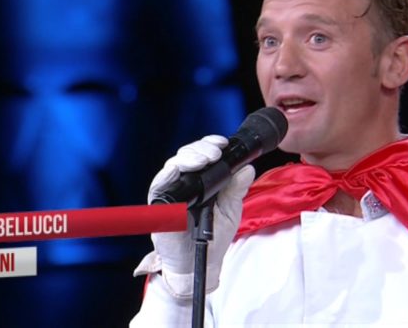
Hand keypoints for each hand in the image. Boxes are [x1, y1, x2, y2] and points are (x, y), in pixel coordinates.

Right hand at [134, 135, 254, 297]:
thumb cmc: (214, 237)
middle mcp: (184, 182)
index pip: (201, 155)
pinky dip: (168, 175)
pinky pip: (159, 186)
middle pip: (186, 156)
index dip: (209, 145)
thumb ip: (237, 189)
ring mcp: (171, 192)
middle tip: (215, 152)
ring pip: (173, 166)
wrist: (202, 262)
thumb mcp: (231, 209)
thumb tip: (248, 168)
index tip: (223, 143)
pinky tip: (178, 169)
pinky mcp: (160, 205)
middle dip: (200, 149)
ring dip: (187, 158)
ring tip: (204, 159)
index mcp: (201, 180)